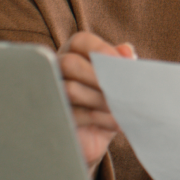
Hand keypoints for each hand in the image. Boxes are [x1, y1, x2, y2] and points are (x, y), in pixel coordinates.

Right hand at [56, 31, 135, 176]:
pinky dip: (100, 118)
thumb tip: (127, 51)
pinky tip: (117, 122)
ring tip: (119, 107)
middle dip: (98, 76)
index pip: (80, 41)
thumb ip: (121, 64)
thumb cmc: (106, 102)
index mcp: (74, 54)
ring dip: (100, 99)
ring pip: (70, 90)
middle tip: (120, 89)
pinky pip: (74, 115)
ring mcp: (53, 95)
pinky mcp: (56, 119)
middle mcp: (58, 71)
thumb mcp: (117, 82)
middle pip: (69, 63)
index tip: (120, 63)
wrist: (95, 138)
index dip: (101, 49)